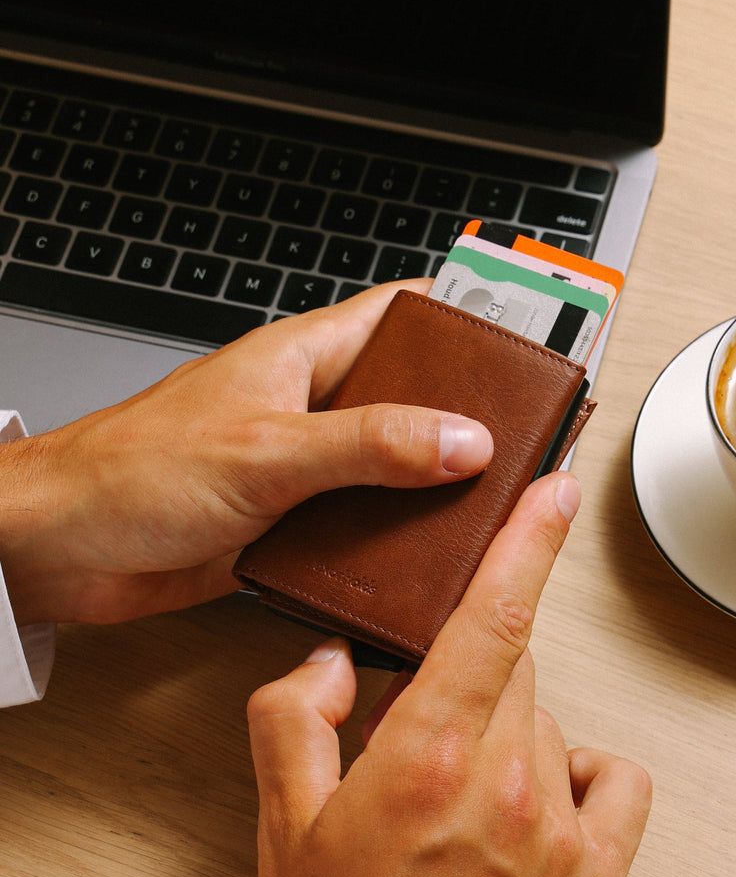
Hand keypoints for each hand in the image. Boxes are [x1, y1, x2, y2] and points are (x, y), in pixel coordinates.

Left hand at [0, 279, 492, 625]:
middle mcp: (308, 410)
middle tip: (528, 435)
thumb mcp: (267, 451)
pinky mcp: (289, 526)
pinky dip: (392, 544)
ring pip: (391, 469)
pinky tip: (420, 562)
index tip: (533, 325)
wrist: (61, 551)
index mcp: (302, 359)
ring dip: (433, 489)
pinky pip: (360, 527)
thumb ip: (369, 445)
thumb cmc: (129, 474)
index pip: (403, 314)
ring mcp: (300, 469)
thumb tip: (461, 440)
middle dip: (470, 415)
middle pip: (412, 397)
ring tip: (490, 503)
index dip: (469, 316)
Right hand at [246, 472, 651, 876]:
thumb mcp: (280, 837)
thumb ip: (295, 723)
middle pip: (516, 668)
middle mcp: (508, 786)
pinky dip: (582, 775)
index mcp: (427, 760)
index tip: (555, 489)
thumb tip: (329, 666)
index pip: (494, 618)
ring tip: (457, 798)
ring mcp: (564, 836)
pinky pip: (616, 785)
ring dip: (509, 734)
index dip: (528, 540)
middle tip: (424, 724)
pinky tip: (544, 802)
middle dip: (471, 672)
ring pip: (551, 726)